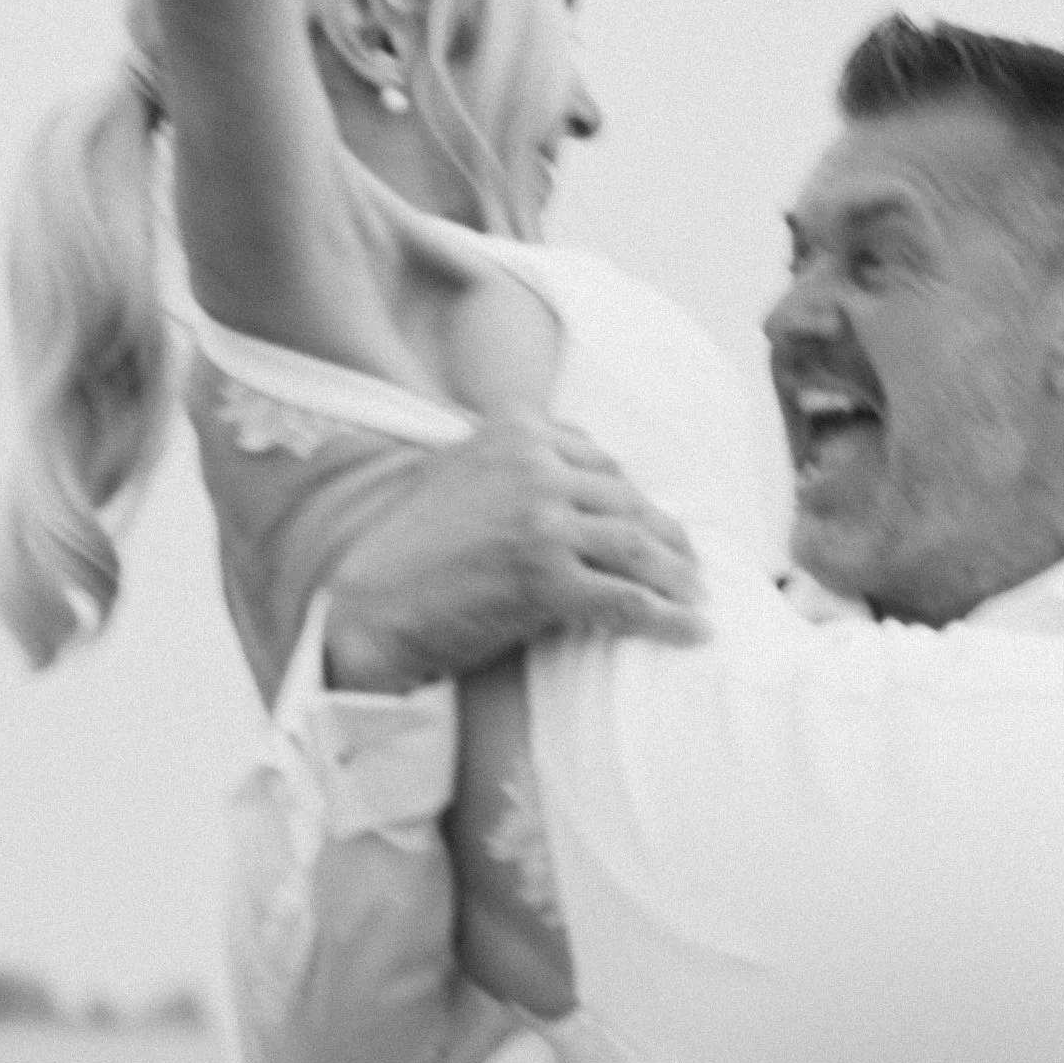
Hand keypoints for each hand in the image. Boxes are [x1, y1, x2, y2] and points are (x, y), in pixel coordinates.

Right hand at [319, 418, 706, 693]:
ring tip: (696, 597)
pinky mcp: (547, 577)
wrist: (366, 602)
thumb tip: (577, 479)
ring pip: (638, 545)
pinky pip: (628, 598)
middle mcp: (534, 464)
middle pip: (628, 499)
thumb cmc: (411, 548)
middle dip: (665, 536)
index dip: (631, 496)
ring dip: (677, 576)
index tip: (648, 523)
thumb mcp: (460, 472)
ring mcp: (542, 518)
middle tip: (689, 566)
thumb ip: (515, 462)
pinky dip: (668, 619)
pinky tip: (691, 633)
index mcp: (516, 429)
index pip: (601, 458)